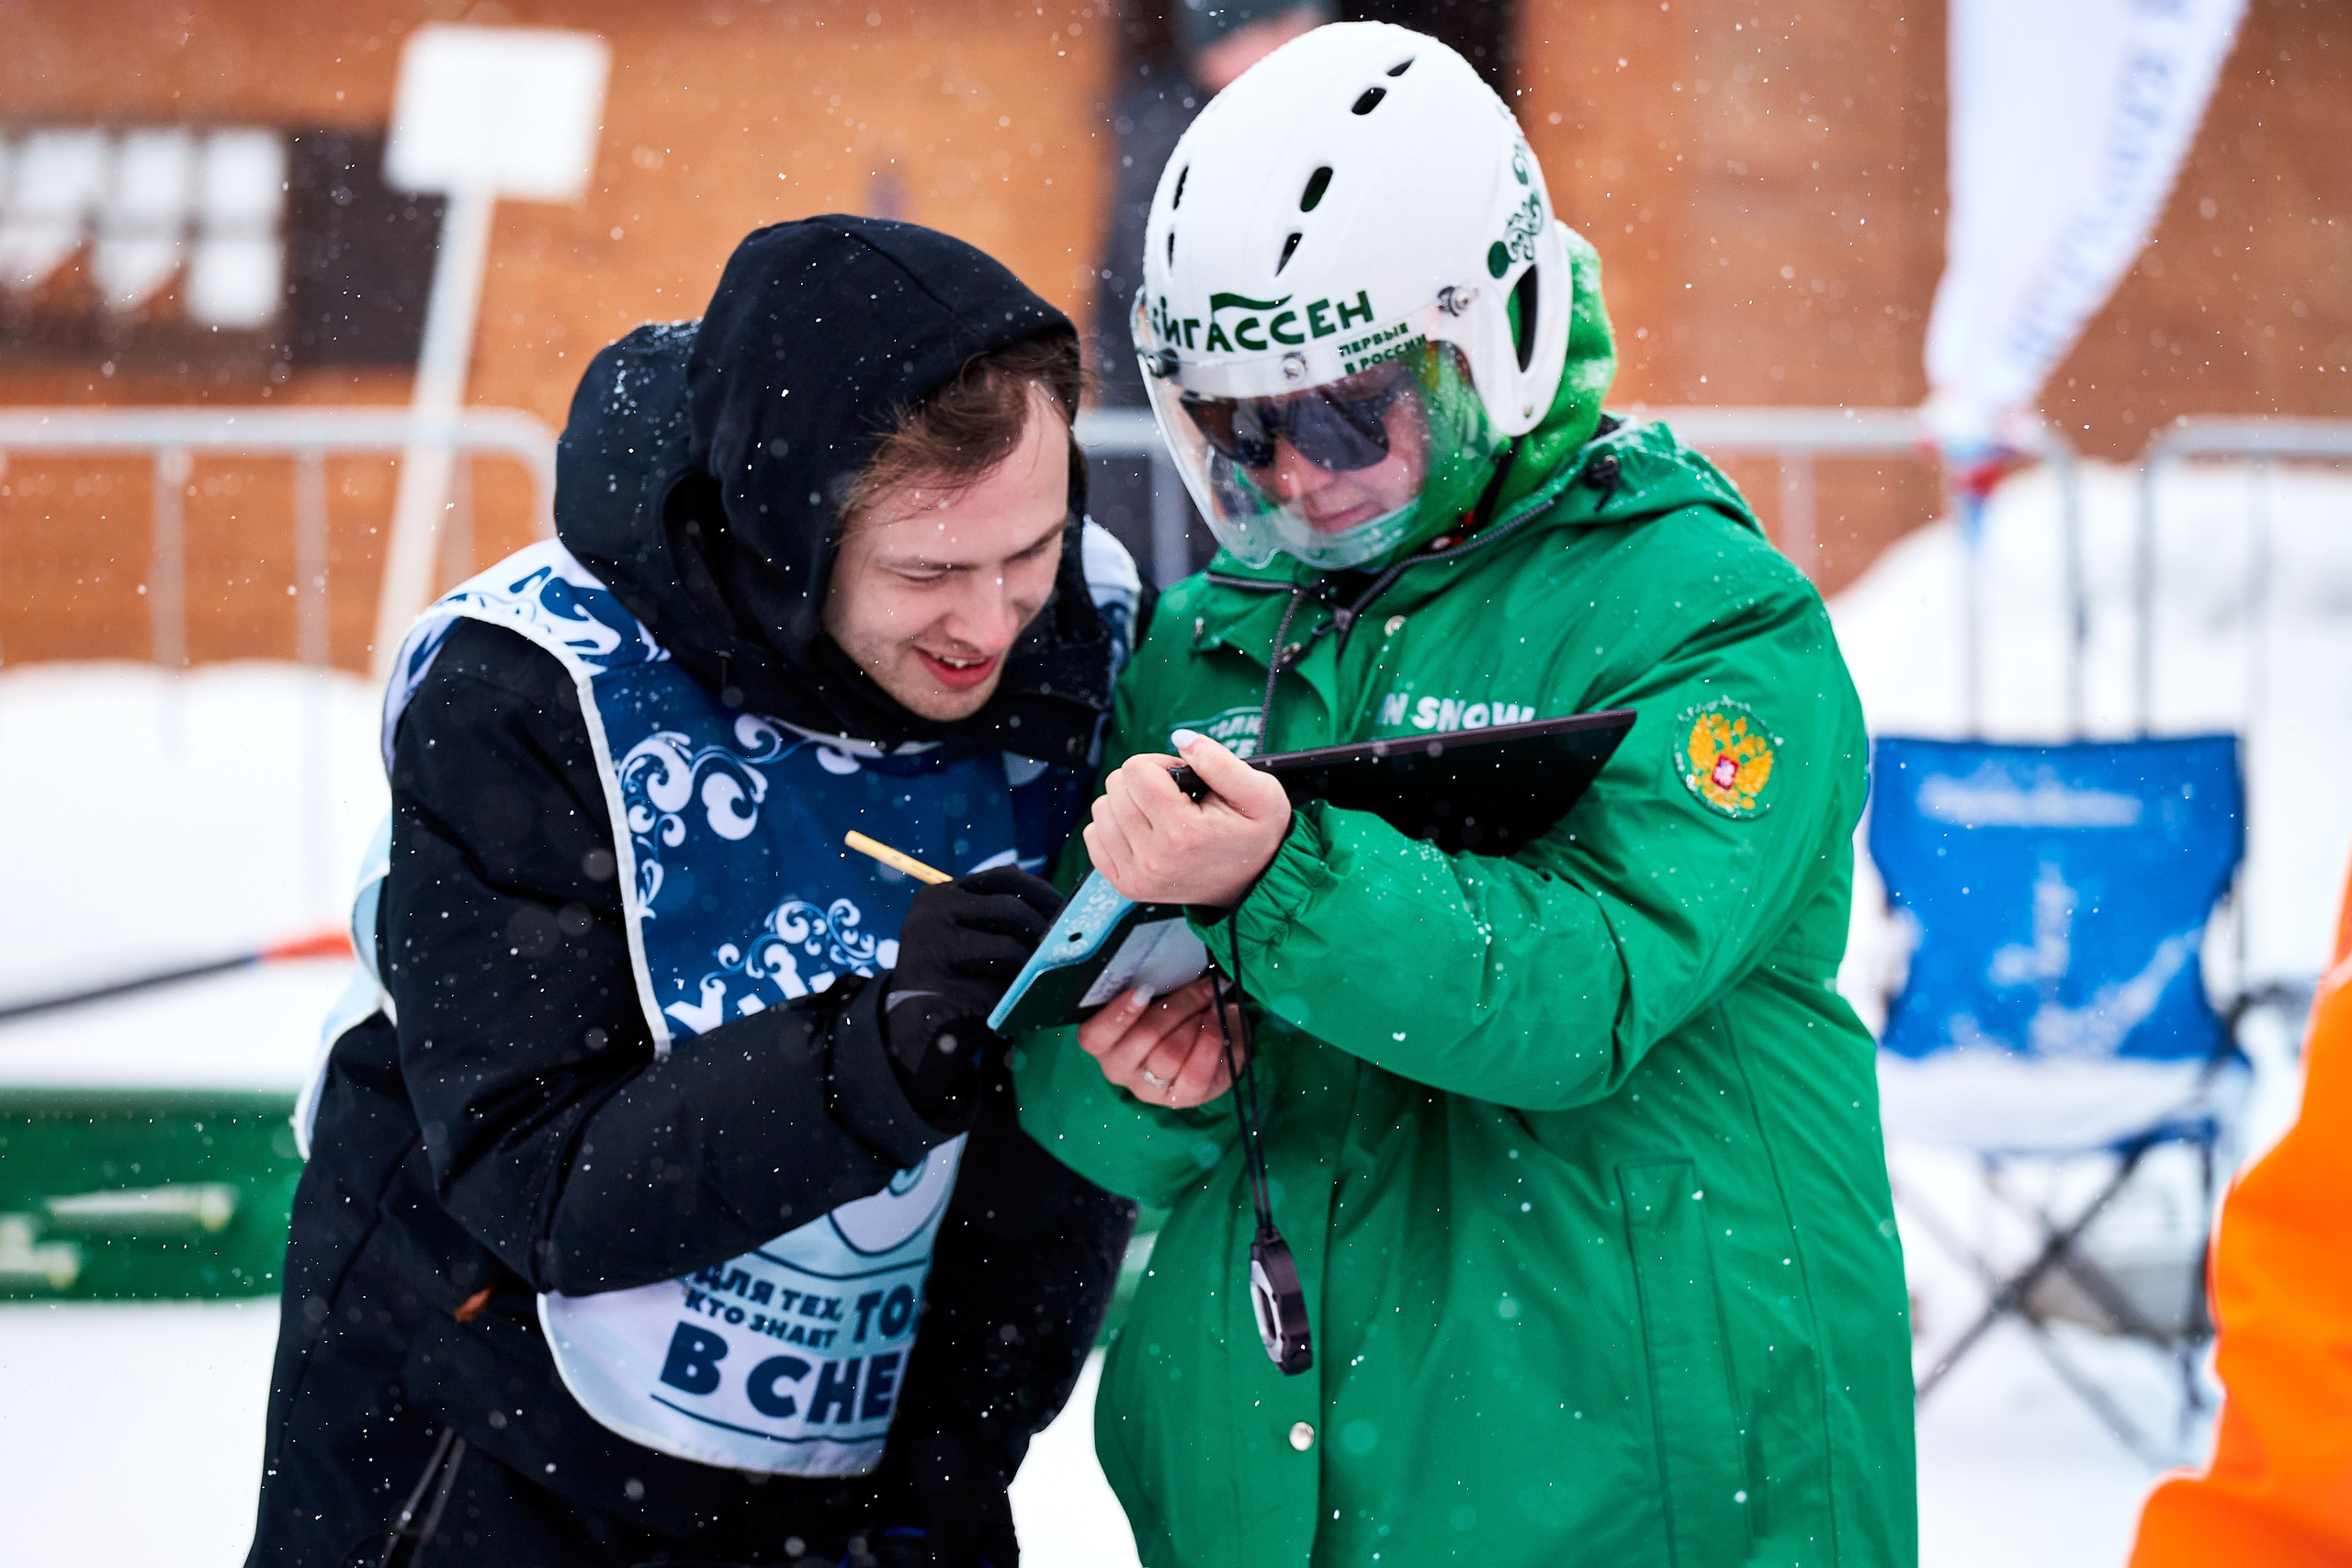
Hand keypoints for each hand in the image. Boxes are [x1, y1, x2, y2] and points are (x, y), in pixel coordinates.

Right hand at [884, 866, 1062, 1105]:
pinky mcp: (947, 989)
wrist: (909, 1029)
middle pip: (1011, 909)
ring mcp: (935, 950)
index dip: (1043, 892)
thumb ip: (998, 914)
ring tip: (1054, 972)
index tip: (1068, 910)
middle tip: (1070, 946)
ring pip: (1011, 949)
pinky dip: (1024, 991)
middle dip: (1047, 928)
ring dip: (1038, 963)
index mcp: (939, 895)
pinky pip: (1004, 986)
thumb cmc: (951, 978)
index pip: (1004, 878)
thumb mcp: (965, 933)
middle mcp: (932, 915)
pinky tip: (1034, 997)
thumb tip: (1062, 908)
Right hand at [1075, 976, 1243, 1108]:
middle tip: (1202, 986)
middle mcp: (1119, 1070)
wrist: (1213, 1034)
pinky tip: (1218, 1020)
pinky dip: (1210, 1041)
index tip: (1143, 990)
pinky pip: (1194, 1073)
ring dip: (1195, 1021)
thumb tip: (1162, 967)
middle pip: (1143, 1038)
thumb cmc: (1177, 1010)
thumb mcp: (1158, 994)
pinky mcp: (1181, 1098)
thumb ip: (1150, 985)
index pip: (1094, 1037)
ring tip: (1212, 1002)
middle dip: (1178, 1007)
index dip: (1117, 1014)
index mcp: (1103, 1042)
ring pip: (1169, 1054)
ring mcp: (1148, 1089)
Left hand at [1083, 730, 1291, 908]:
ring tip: (1160, 814)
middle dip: (1144, 781)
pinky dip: (1114, 825)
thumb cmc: (1256, 835)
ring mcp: (1136, 876)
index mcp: (1182, 833)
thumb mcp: (1260, 793)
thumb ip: (1220, 761)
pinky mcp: (1126, 885)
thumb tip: (1180, 738)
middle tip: (1174, 797)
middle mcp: (1153, 858)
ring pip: (1101, 810)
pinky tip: (1144, 829)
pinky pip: (1093, 836)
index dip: (1160, 763)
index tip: (1182, 780)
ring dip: (1127, 802)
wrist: (1254, 883)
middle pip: (1115, 787)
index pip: (1136, 770)